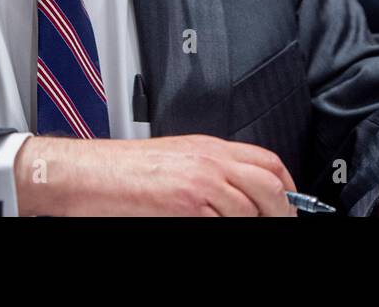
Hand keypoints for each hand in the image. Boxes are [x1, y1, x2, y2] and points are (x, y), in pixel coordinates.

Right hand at [12, 134, 298, 215]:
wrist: (87, 175)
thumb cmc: (121, 170)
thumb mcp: (176, 158)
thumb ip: (210, 170)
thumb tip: (241, 194)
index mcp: (208, 148)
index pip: (268, 162)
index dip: (288, 187)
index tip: (291, 204)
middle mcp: (209, 163)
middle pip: (269, 187)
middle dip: (283, 211)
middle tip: (282, 224)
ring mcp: (199, 187)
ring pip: (250, 211)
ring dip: (252, 223)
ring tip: (246, 229)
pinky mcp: (186, 208)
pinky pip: (224, 224)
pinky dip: (228, 229)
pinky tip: (216, 229)